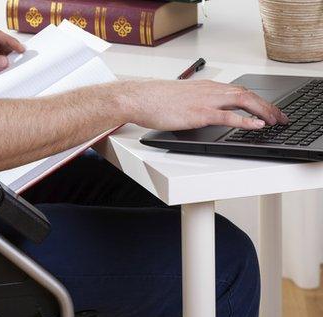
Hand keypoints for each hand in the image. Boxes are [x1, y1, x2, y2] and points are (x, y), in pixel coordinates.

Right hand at [118, 80, 287, 130]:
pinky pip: (229, 116)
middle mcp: (210, 91)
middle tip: (280, 117)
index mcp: (207, 87)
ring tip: (275, 121)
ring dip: (263, 111)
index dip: (258, 100)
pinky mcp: (200, 113)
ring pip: (244, 101)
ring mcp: (206, 101)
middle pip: (247, 94)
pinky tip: (257, 125)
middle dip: (267, 106)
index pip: (239, 90)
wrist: (140, 98)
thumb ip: (196, 103)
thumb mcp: (181, 99)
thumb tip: (202, 113)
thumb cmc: (155, 100)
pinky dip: (246, 120)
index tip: (268, 110)